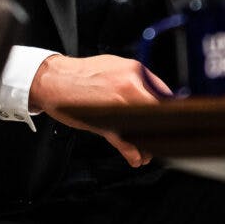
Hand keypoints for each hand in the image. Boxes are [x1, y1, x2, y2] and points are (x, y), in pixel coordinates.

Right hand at [28, 54, 166, 167]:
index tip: (172, 120)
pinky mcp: (105, 122)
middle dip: (161, 128)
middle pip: (158, 113)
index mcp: (134, 70)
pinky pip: (125, 141)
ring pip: (143, 129)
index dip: (169, 111)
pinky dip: (132, 152)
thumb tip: (154, 92)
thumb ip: (135, 79)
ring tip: (147, 152)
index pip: (163, 93)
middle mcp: (130, 85)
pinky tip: (135, 157)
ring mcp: (118, 105)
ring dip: (147, 144)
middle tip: (162, 138)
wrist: (53, 79)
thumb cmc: (81, 74)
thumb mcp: (114, 66)